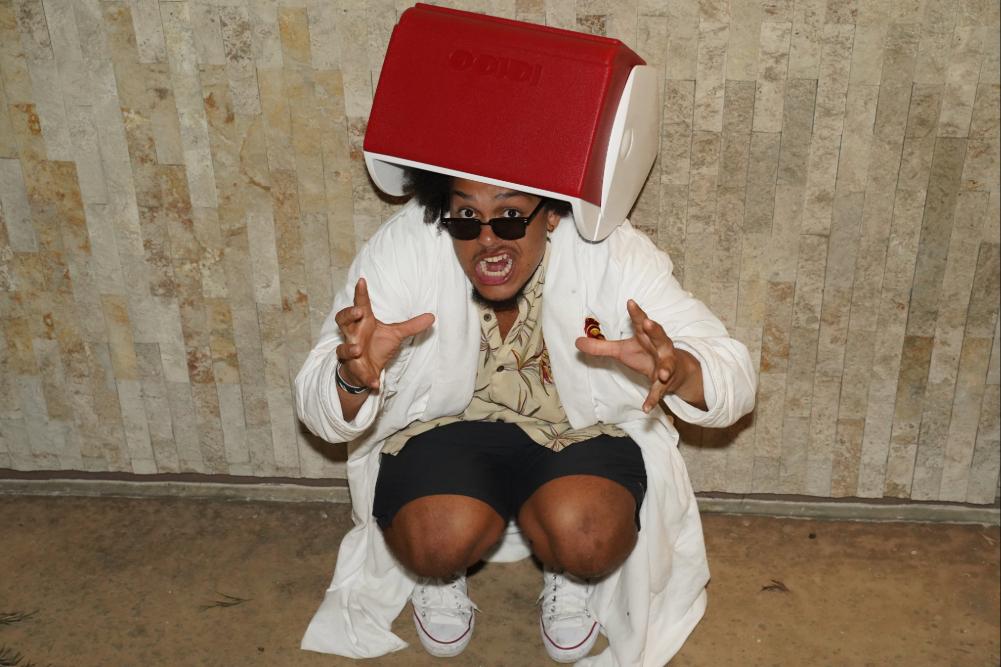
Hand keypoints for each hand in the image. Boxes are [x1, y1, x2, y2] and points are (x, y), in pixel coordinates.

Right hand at [334, 278, 434, 390]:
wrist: (365, 371)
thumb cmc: (376, 346)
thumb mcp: (396, 335)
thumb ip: (412, 326)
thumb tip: (432, 316)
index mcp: (364, 323)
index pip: (360, 305)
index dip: (360, 293)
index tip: (362, 280)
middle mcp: (353, 335)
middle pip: (342, 320)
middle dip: (348, 315)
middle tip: (359, 312)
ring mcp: (351, 352)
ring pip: (342, 348)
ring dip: (349, 348)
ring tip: (358, 349)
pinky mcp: (355, 369)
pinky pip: (358, 373)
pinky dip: (367, 379)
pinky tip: (375, 383)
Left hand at [575, 300, 702, 412]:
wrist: (674, 372)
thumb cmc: (646, 355)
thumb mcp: (622, 350)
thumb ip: (601, 347)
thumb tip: (576, 342)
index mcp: (648, 337)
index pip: (642, 321)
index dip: (637, 312)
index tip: (630, 302)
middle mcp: (660, 348)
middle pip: (660, 336)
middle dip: (655, 330)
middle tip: (648, 323)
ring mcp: (665, 365)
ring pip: (667, 365)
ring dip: (665, 369)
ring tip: (662, 373)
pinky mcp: (665, 383)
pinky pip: (659, 391)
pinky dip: (653, 399)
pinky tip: (646, 408)